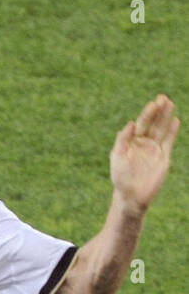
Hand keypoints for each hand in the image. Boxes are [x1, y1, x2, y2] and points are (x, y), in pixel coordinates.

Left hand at [110, 94, 178, 211]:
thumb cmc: (121, 178)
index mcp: (131, 143)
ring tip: (170, 103)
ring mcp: (154, 149)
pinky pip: (168, 141)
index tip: (153, 104)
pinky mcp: (163, 157)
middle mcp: (143, 144)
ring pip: (162, 129)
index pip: (141, 124)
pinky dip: (172, 131)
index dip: (147, 113)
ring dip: (166, 117)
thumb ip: (122, 140)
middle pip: (153, 124)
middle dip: (158, 111)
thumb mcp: (118, 157)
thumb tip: (131, 123)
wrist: (132, 196)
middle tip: (163, 98)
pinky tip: (175, 120)